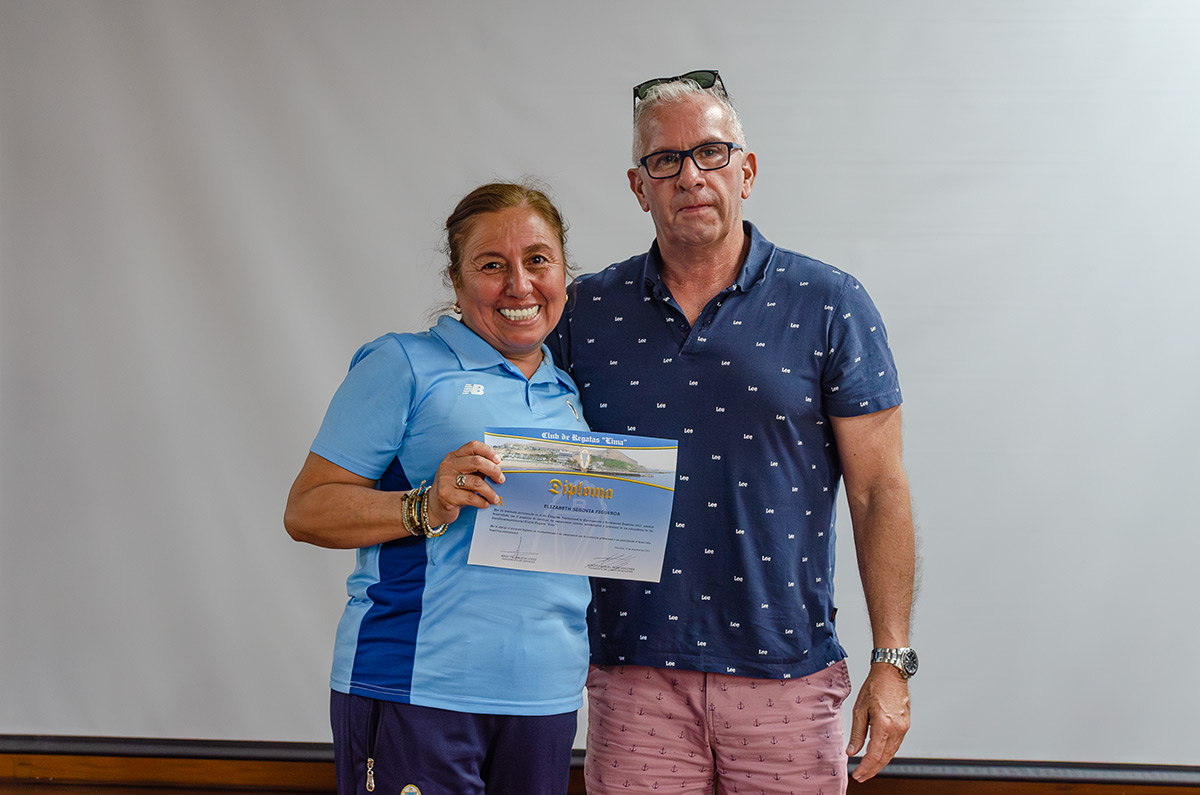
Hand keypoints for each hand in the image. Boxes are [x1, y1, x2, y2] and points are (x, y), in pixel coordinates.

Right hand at [425, 440, 504, 527]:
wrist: (433, 507)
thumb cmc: (452, 489)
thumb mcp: (462, 474)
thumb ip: (476, 468)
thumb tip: (497, 468)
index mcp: (453, 456)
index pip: (473, 446)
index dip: (488, 451)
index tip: (498, 461)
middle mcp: (448, 466)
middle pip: (477, 462)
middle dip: (493, 471)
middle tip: (501, 479)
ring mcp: (446, 480)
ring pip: (476, 482)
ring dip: (490, 491)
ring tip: (495, 498)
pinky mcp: (446, 496)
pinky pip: (471, 497)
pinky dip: (482, 501)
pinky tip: (485, 503)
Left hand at [846, 663, 910, 781]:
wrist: (891, 673)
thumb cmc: (875, 687)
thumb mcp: (859, 709)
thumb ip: (856, 733)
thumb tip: (852, 751)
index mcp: (884, 725)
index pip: (874, 755)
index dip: (865, 768)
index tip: (857, 775)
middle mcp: (897, 729)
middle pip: (884, 758)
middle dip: (872, 770)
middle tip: (861, 776)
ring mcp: (904, 728)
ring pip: (891, 753)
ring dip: (880, 763)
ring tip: (868, 769)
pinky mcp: (906, 725)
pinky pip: (896, 744)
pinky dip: (886, 752)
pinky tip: (878, 755)